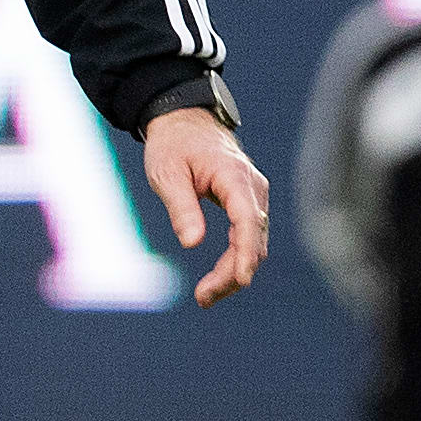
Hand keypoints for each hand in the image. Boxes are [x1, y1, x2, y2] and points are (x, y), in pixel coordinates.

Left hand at [142, 105, 269, 305]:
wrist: (184, 122)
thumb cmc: (173, 145)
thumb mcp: (167, 174)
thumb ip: (181, 207)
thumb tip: (193, 244)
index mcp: (234, 176)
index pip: (248, 219)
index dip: (246, 252)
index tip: (241, 279)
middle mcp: (252, 187)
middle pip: (253, 238)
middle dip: (233, 273)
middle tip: (204, 298)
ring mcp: (253, 195)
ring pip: (253, 242)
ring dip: (234, 272)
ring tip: (206, 296)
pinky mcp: (247, 203)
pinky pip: (248, 236)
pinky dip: (236, 259)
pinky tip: (219, 279)